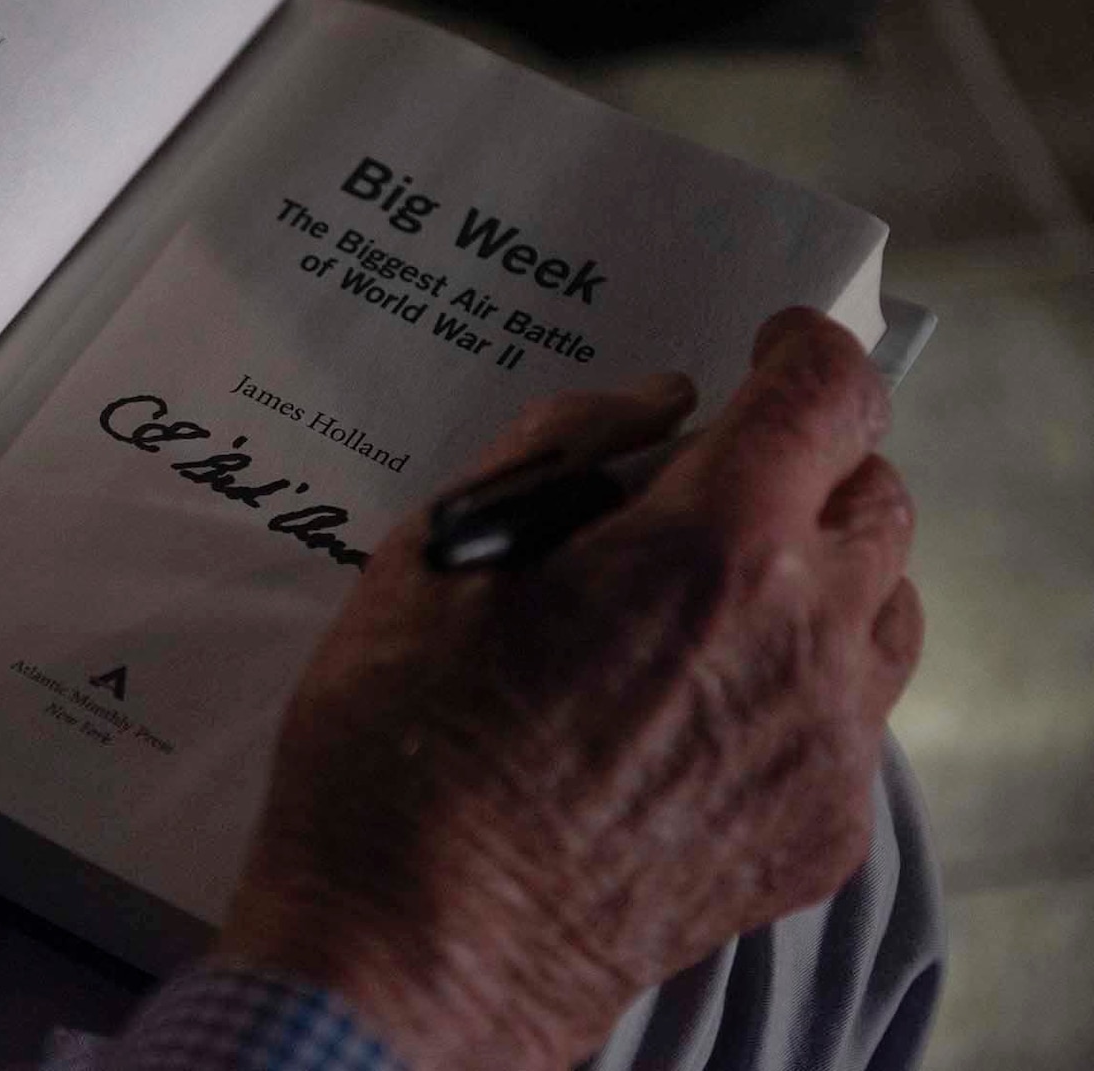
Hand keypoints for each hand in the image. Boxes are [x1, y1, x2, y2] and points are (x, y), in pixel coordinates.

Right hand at [218, 308, 922, 1070]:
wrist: (417, 944)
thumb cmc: (402, 742)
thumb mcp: (439, 555)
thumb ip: (558, 451)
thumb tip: (648, 407)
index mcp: (707, 546)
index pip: (829, 395)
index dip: (807, 347)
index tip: (770, 345)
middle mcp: (801, 638)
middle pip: (877, 497)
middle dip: (808, 463)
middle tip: (714, 484)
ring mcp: (827, 747)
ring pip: (888, 608)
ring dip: (824, 570)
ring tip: (717, 595)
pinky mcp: (821, 832)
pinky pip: (856, 718)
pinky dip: (804, 679)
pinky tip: (699, 707)